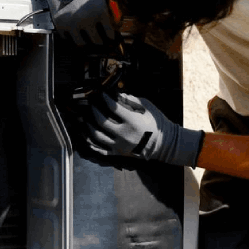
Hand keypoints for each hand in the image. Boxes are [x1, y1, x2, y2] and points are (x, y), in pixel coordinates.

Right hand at [24, 0, 120, 50]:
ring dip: (86, 41)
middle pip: (98, 42)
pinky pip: (68, 38)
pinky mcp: (60, 24)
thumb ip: (113, 6)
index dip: (112, 36)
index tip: (111, 37)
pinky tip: (75, 28)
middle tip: (100, 38)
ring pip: (82, 44)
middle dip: (100, 40)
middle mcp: (88, 19)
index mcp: (102, 11)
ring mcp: (73, 23)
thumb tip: (121, 19)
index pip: (111, 35)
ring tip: (88, 35)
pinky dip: (72, 36)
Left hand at [83, 92, 203, 167]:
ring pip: (97, 136)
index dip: (105, 99)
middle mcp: (125, 135)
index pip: (113, 108)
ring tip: (85, 118)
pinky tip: (85, 135)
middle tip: (90, 105)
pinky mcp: (118, 154)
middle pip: (101, 121)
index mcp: (133, 122)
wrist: (164, 144)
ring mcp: (120, 146)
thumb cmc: (156, 123)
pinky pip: (100, 150)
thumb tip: (117, 94)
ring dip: (88, 126)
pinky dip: (90, 143)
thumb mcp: (148, 107)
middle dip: (93, 111)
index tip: (101, 94)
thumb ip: (132, 100)